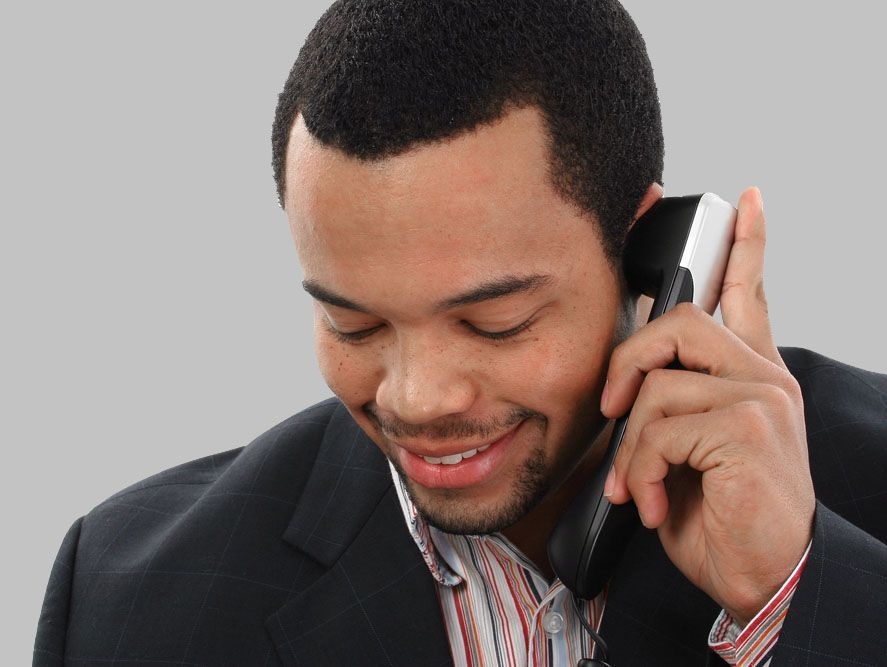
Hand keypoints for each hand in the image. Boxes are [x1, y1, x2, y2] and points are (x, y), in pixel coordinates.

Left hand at [601, 187, 814, 624]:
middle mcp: (762, 378)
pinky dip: (640, 469)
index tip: (745, 200)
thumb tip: (628, 384)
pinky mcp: (749, 427)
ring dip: (630, 445)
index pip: (750, 295)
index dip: (747, 246)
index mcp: (750, 376)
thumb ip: (671, 403)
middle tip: (610, 413)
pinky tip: (655, 500)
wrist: (762, 576)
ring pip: (658, 384)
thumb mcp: (688, 449)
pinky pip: (660, 426)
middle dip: (625, 366)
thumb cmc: (720, 513)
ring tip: (639, 485)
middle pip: (678, 322)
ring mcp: (761, 399)